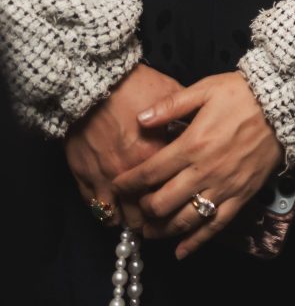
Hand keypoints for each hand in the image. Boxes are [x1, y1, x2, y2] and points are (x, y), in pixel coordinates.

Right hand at [64, 63, 184, 232]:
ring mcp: (104, 178)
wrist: (92, 82)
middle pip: (147, 211)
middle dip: (157, 219)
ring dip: (131, 220)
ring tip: (140, 222)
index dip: (181, 202)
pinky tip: (114, 214)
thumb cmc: (134, 86)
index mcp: (155, 155)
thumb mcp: (171, 94)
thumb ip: (185, 117)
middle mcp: (130, 173)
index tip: (186, 205)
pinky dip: (106, 213)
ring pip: (120, 216)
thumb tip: (198, 128)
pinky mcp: (84, 176)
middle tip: (162, 220)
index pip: (173, 190)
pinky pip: (96, 207)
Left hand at [115, 72, 282, 258]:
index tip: (117, 186)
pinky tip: (181, 252)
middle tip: (136, 208)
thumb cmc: (244, 95)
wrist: (285, 107)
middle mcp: (204, 172)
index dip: (128, 183)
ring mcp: (224, 188)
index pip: (149, 173)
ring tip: (150, 232)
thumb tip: (140, 119)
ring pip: (185, 220)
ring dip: (162, 231)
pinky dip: (196, 243)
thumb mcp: (206, 89)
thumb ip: (171, 105)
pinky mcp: (241, 197)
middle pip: (162, 203)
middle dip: (143, 209)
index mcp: (192, 145)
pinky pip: (215, 227)